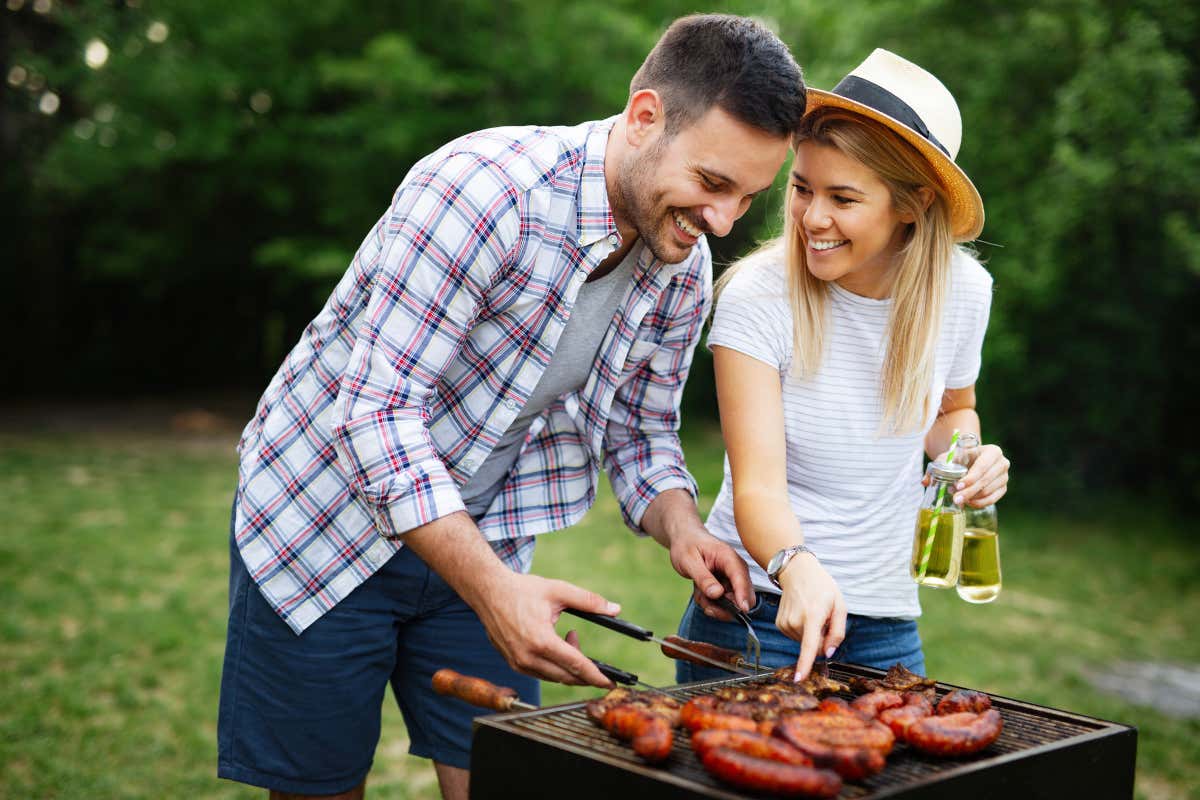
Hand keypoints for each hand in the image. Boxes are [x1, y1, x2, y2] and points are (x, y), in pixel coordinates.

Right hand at [472, 571, 619, 687]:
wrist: (488, 592)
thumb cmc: (522, 590)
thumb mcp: (558, 591)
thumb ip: (588, 601)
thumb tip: (615, 609)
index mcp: (541, 641)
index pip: (576, 665)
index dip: (597, 676)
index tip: (611, 682)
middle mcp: (528, 658)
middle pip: (566, 677)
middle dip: (585, 672)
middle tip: (598, 664)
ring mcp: (518, 663)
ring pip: (554, 676)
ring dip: (569, 665)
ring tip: (570, 636)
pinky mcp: (513, 664)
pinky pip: (540, 673)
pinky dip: (554, 664)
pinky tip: (556, 643)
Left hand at [666, 524, 755, 619]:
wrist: (685, 540)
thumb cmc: (687, 546)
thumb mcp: (689, 561)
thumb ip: (703, 578)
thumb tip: (717, 594)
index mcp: (729, 558)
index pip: (741, 578)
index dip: (743, 595)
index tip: (743, 610)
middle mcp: (736, 570)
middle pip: (744, 596)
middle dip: (724, 607)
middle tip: (705, 604)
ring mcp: (733, 580)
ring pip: (732, 605)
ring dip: (713, 605)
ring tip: (698, 594)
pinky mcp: (727, 587)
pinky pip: (723, 604)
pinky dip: (710, 603)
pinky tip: (700, 592)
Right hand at [774, 554, 845, 681]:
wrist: (797, 572)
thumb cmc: (822, 588)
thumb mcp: (840, 606)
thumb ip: (838, 632)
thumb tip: (828, 653)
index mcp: (813, 616)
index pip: (809, 645)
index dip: (805, 664)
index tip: (799, 679)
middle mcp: (796, 621)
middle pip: (813, 647)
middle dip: (821, 639)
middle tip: (823, 619)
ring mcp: (785, 623)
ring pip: (804, 643)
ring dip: (811, 633)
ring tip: (811, 613)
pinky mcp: (780, 624)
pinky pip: (796, 637)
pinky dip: (802, 631)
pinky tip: (802, 614)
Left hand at [925, 443, 1009, 506]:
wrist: (971, 460)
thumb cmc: (959, 457)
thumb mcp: (947, 458)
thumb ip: (936, 467)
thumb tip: (925, 482)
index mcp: (992, 451)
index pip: (982, 466)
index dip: (970, 478)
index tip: (957, 486)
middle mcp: (1002, 463)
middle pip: (986, 480)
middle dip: (969, 491)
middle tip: (955, 499)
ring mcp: (1004, 477)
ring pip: (989, 491)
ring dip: (973, 497)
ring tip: (958, 499)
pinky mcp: (1003, 488)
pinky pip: (993, 499)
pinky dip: (980, 503)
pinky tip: (968, 503)